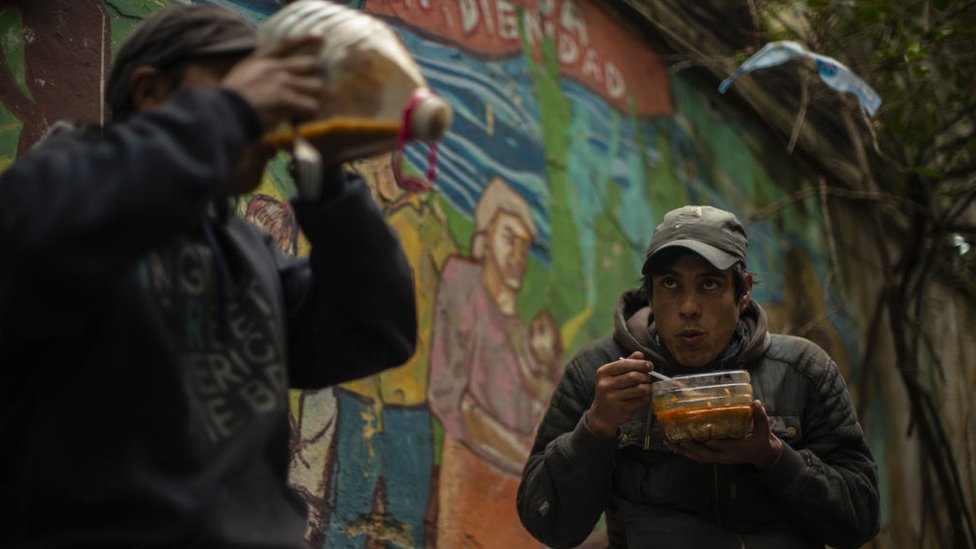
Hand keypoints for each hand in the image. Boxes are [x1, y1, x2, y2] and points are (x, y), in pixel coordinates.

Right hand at [221, 35, 324, 132]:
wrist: (226, 113)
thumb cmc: (231, 101)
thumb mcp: (242, 76)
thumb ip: (261, 71)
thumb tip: (281, 77)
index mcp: (260, 59)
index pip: (287, 43)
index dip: (306, 39)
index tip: (321, 39)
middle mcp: (274, 66)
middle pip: (310, 64)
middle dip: (313, 77)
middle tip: (312, 90)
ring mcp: (281, 81)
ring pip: (315, 85)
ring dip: (313, 97)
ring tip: (305, 108)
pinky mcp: (286, 98)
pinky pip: (311, 105)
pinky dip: (310, 113)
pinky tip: (302, 118)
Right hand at [585, 351, 652, 437]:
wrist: (602, 414)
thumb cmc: (611, 390)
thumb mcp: (614, 375)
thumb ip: (627, 363)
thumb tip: (640, 354)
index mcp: (603, 373)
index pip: (624, 364)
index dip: (640, 363)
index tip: (649, 365)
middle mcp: (605, 385)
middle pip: (634, 376)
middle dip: (645, 376)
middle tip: (648, 378)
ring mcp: (612, 399)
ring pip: (640, 389)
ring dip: (647, 387)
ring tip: (646, 387)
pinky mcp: (621, 410)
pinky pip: (641, 401)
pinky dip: (646, 398)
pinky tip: (642, 397)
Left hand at [665, 400, 782, 469]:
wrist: (760, 454)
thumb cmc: (760, 439)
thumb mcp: (763, 429)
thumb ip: (760, 416)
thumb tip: (756, 403)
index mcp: (737, 448)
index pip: (722, 445)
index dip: (711, 442)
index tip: (700, 436)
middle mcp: (725, 455)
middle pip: (705, 453)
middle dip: (691, 447)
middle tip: (678, 438)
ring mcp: (719, 458)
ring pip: (698, 457)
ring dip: (683, 451)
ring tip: (668, 442)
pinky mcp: (714, 458)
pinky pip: (697, 457)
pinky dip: (685, 453)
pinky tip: (673, 447)